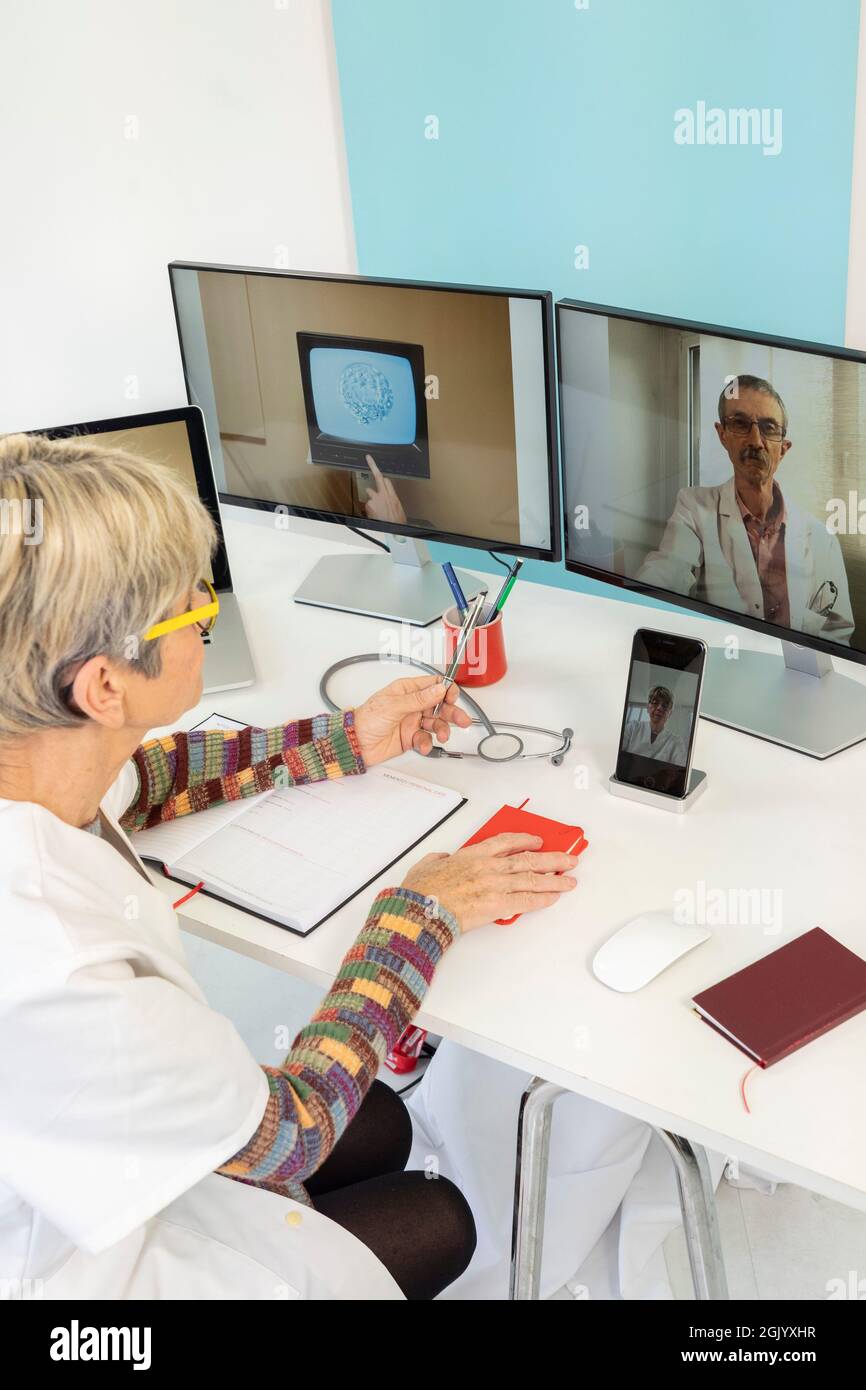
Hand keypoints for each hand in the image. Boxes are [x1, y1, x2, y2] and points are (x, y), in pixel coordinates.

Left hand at [353, 674, 471, 765]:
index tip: (452, 697)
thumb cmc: (366, 719)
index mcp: (406, 690)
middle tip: (462, 720)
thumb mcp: (393, 706)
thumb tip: (439, 689)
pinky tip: (422, 746)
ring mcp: (411, 722)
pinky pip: (425, 739)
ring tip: (442, 736)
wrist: (354, 744)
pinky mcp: (410, 738)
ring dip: (442, 730)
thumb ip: (419, 699)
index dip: (446, 690)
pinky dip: (426, 743)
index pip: (433, 685)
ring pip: (435, 723)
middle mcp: (411, 705)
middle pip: (439, 705)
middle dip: (451, 712)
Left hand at [363, 455, 406, 523]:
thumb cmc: (397, 523)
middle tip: (369, 458)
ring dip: (371, 498)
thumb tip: (388, 499)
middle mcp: (385, 495)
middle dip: (373, 466)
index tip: (375, 465)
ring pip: (369, 492)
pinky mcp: (370, 504)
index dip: (380, 474)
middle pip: (378, 477)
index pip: (386, 481)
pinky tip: (373, 514)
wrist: (393, 531)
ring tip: (376, 508)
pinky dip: (368, 509)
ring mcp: (376, 498)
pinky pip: (366, 504)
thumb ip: (392, 500)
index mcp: (393, 496)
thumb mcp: (398, 509)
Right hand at [400, 833, 578, 931]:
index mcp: (472, 855)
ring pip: (533, 878)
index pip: (505, 842)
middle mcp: (489, 866)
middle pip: (528, 859)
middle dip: (552, 859)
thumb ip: (438, 860)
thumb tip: (442, 859)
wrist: (422, 910)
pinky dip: (543, 898)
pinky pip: (528, 900)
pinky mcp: (498, 904)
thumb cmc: (421, 891)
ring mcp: (496, 884)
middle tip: (567, 859)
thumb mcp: (426, 865)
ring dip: (555, 879)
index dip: (525, 840)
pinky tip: (554, 897)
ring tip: (570, 880)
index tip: (537, 841)